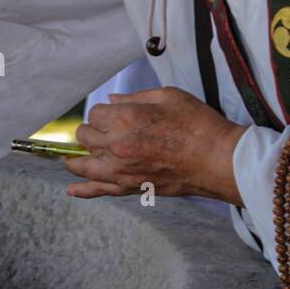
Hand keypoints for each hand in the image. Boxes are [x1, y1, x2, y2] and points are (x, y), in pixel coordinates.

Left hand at [66, 87, 247, 205]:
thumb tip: (111, 100)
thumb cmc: (197, 124)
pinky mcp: (129, 187)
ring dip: (77, 159)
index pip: (95, 114)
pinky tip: (72, 191)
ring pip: (83, 164)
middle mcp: (116, 145)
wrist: (217, 159)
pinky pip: (99, 190)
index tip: (114, 114)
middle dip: (92, 131)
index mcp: (124, 119)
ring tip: (73, 158)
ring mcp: (120, 169)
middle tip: (105, 131)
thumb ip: (134, 98)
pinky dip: (84, 191)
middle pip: (86, 137)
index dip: (104, 113)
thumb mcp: (167, 97)